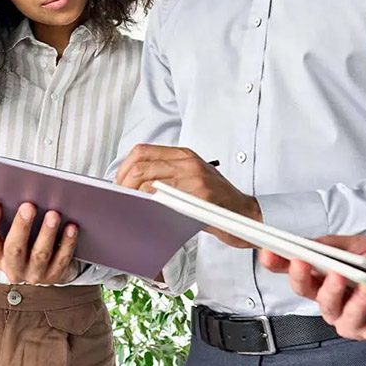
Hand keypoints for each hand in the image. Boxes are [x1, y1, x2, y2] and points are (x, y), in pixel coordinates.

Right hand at [0, 201, 78, 284]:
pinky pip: (62, 259)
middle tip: (28, 206)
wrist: (46, 267)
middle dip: (21, 226)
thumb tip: (14, 190)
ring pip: (40, 254)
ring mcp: (34, 274)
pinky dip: (67, 242)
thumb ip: (9, 216)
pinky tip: (71, 227)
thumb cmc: (25, 240)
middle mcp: (13, 268)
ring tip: (53, 214)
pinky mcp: (55, 275)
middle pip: (14, 248)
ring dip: (46, 233)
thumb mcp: (11, 231)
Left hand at [114, 144, 261, 247]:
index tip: (119, 183)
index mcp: (184, 155)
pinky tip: (147, 214)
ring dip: (134, 196)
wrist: (246, 214)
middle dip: (124, 184)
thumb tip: (133, 184)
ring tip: (130, 208)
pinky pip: (166, 199)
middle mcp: (188, 162)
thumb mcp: (192, 178)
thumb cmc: (217, 200)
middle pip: (141, 165)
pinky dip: (150, 206)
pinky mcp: (200, 195)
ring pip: (149, 182)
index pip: (142, 151)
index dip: (124, 167)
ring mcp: (194, 177)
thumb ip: (167, 175)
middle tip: (120, 199)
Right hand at [259, 235, 365, 340]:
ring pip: (323, 304)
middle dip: (297, 274)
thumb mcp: (360, 245)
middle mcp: (328, 291)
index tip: (268, 252)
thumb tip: (308, 242)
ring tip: (344, 276)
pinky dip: (357, 303)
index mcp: (324, 270)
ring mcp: (341, 310)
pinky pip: (348, 318)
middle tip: (300, 262)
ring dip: (331, 289)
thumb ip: (332, 244)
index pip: (294, 266)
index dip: (278, 260)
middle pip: (301, 287)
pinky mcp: (357, 327)